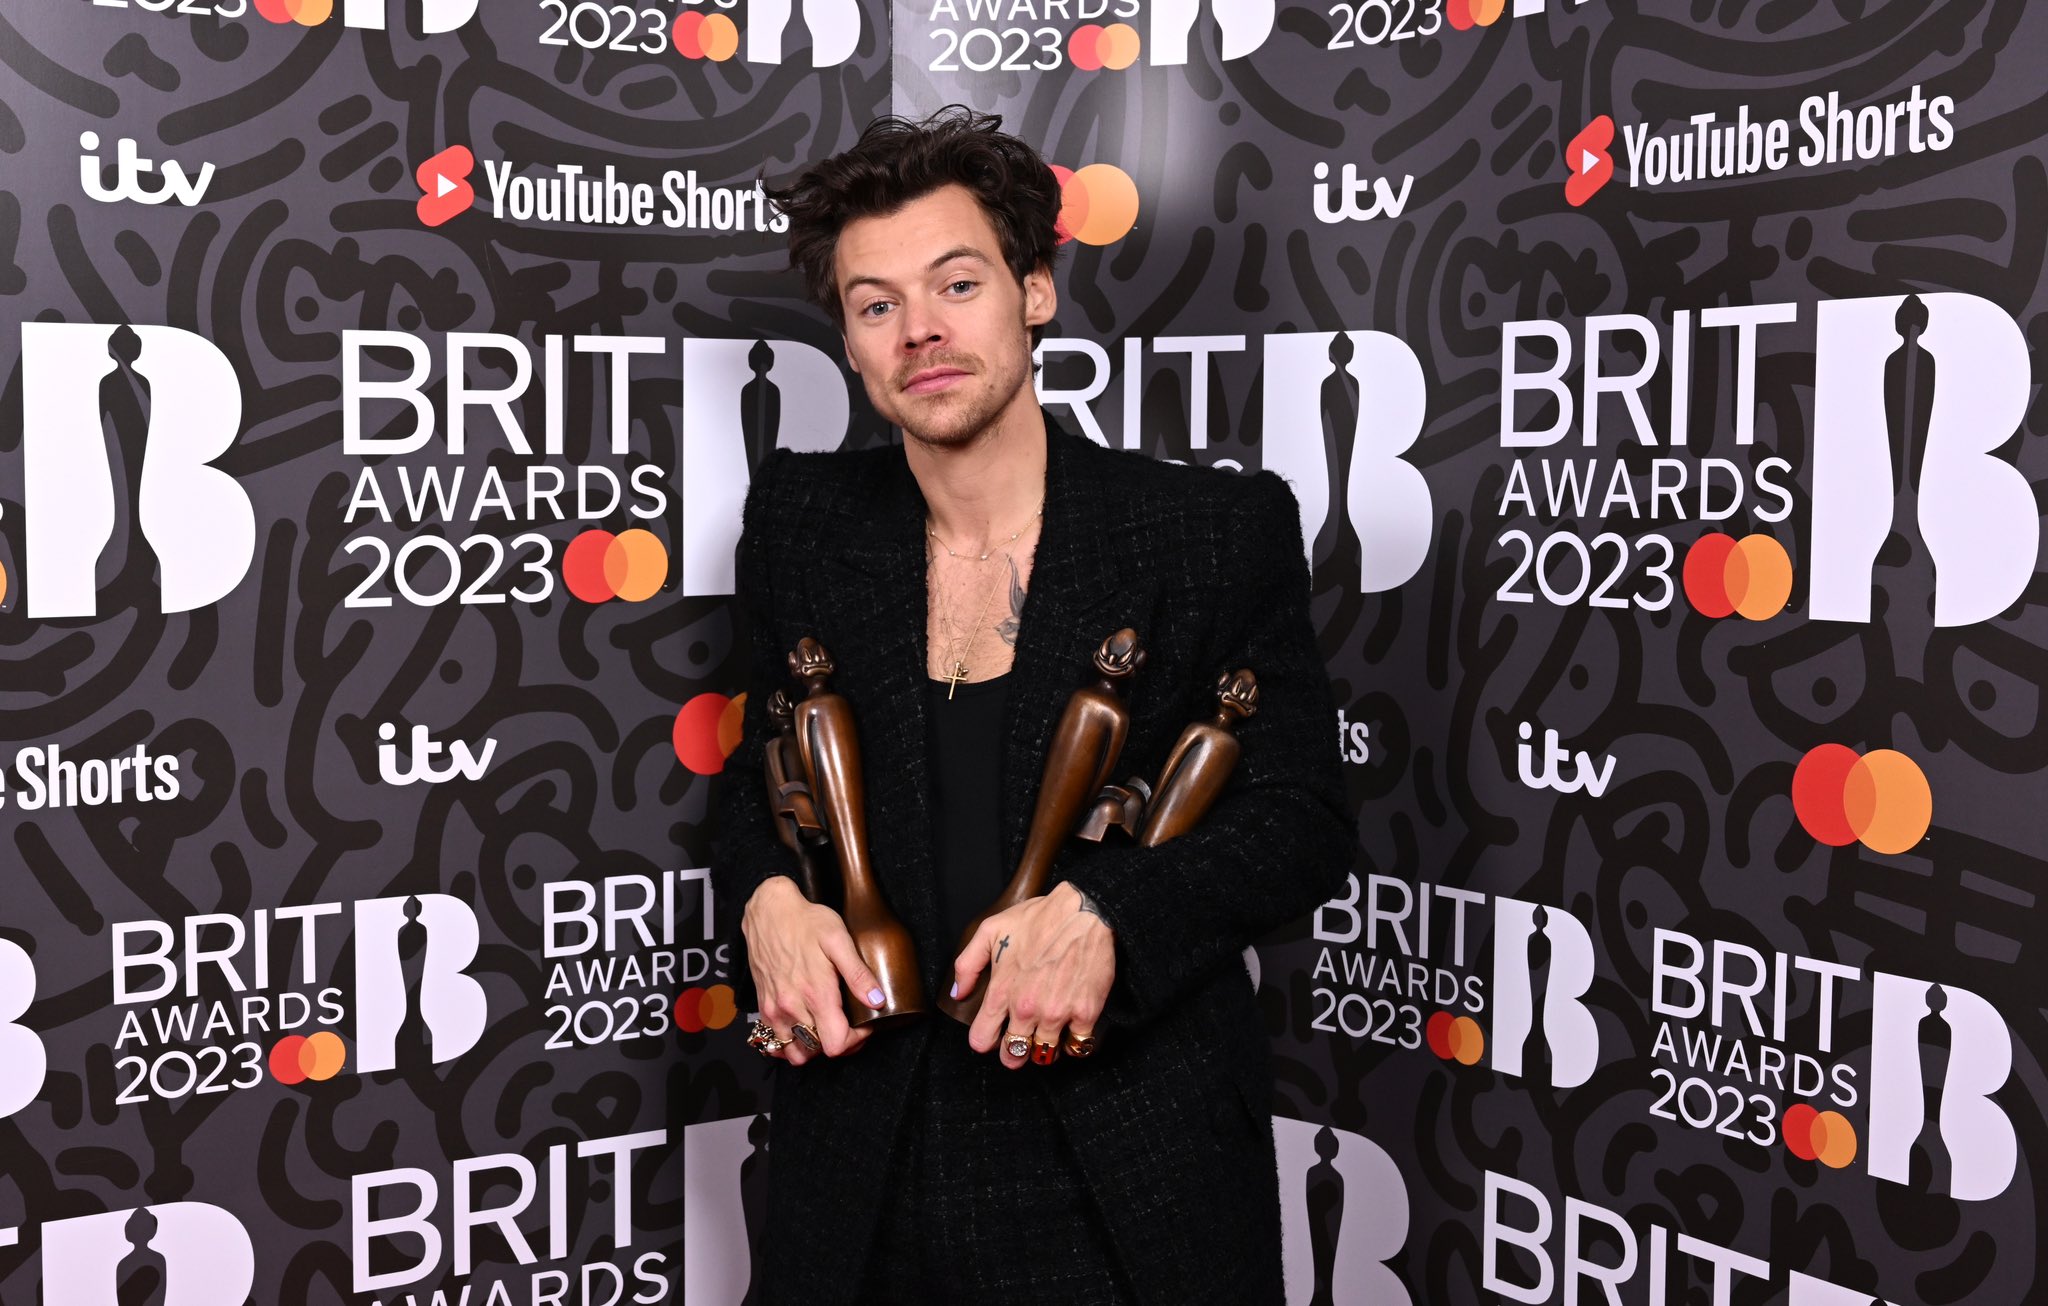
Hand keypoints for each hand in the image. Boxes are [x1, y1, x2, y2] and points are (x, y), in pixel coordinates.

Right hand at [740, 875, 882, 1064]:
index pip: (837, 1044)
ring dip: (814, 1047)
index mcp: (815, 993)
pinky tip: (805, 1028)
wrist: (769, 911)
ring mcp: (775, 1009)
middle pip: (819, 1051)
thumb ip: (857, 973)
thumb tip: (877, 1001)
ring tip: (828, 1027)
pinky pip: (776, 1042)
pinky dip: (791, 1043)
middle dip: (840, 1042)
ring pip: (795, 1053)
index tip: (864, 1024)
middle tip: (851, 1024)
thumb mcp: (838, 939)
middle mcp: (792, 1007)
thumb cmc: (806, 922)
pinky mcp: (764, 1006)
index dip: (856, 1040)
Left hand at [953, 881, 1114, 1068]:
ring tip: (1046, 1036)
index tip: (993, 1035)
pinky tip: (1071, 1031)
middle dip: (1014, 1054)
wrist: (1084, 912)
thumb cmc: (1039, 918)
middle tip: (1020, 1043)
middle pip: (1013, 1056)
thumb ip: (968, 964)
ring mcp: (1057, 1014)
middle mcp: (1027, 1008)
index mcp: (1002, 992)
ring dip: (1044, 1050)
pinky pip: (1078, 1047)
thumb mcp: (991, 930)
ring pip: (1044, 1056)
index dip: (985, 1041)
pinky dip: (1074, 1044)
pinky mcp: (1085, 1013)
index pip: (982, 1040)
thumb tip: (959, 993)